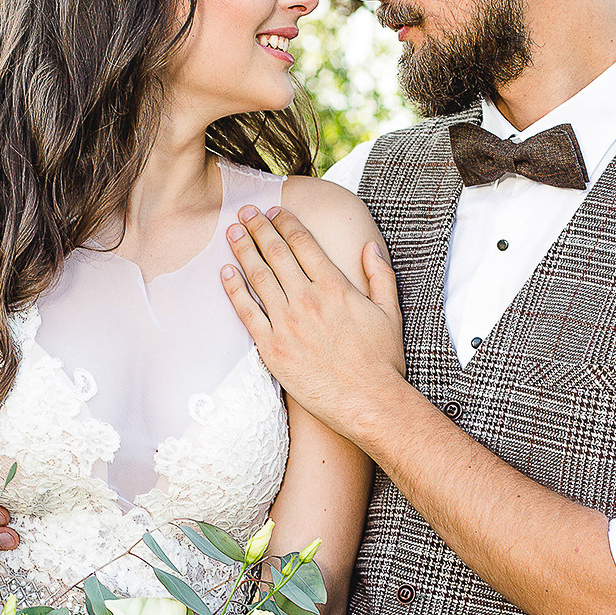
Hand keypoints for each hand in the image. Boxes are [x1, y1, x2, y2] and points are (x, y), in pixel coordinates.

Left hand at [220, 205, 407, 437]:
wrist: (368, 403)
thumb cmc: (382, 362)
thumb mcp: (390, 312)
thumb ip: (380, 275)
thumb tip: (369, 245)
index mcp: (336, 287)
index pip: (303, 244)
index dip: (285, 222)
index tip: (274, 210)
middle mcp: (308, 300)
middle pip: (276, 254)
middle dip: (259, 228)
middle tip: (244, 211)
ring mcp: (287, 324)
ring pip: (258, 278)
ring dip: (243, 250)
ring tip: (232, 232)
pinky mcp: (272, 349)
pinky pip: (247, 313)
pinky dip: (234, 291)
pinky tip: (225, 273)